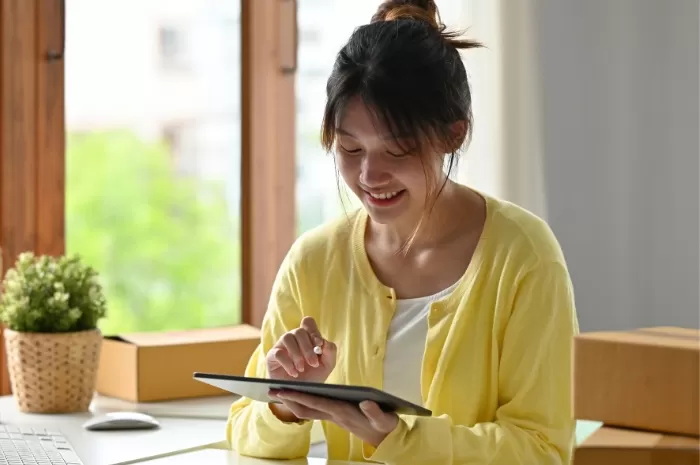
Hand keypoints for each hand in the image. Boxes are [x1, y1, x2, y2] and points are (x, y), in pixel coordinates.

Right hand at [266, 316, 336, 381]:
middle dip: (308, 348)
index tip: (319, 344)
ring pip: (287, 337)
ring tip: (301, 369)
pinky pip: (278, 353)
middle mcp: (294, 338)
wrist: (299, 393)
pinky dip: (288, 363)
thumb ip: (330, 351)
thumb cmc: (313, 376)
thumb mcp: (327, 365)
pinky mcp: (272, 356)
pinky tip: (294, 373)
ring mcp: (282, 346)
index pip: (308, 322)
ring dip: (297, 354)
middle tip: (313, 363)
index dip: (314, 331)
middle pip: (299, 331)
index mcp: (307, 337)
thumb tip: (324, 341)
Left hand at [270, 390, 398, 447]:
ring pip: (308, 410)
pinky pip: (315, 409)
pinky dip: (303, 402)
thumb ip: (375, 412)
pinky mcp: (336, 415)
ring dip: (292, 401)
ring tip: (279, 392)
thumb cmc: (384, 426)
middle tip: (271, 391)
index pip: (317, 403)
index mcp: (343, 413)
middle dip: (288, 399)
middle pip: (306, 408)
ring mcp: (334, 416)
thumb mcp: (384, 420)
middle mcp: (334, 415)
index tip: (284, 390)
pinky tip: (297, 396)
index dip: (300, 396)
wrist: (385, 439)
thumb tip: (366, 403)